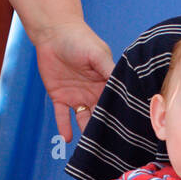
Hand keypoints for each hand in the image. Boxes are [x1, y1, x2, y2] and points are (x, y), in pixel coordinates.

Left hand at [34, 21, 113, 142]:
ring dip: (86, 131)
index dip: (119, 115)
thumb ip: (109, 71)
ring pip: (83, 119)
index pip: (114, 103)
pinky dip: (64, 127)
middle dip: (104, 128)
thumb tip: (125, 88)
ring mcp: (77, 96)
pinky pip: (62, 116)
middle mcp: (93, 93)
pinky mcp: (59, 97)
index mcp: (105, 83)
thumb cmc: (79, 39)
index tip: (127, 130)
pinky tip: (67, 139)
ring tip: (91, 147)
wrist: (53, 33)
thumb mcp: (98, 54)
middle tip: (110, 146)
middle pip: (100, 115)